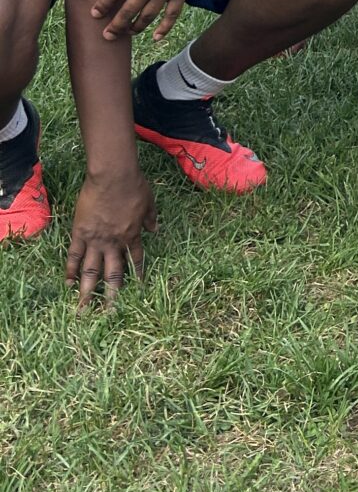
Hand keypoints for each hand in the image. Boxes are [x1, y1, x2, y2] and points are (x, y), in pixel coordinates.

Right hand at [65, 168, 156, 308]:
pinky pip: (74, 256)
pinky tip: (68, 284)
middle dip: (112, 295)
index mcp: (132, 236)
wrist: (113, 176)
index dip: (138, 275)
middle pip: (114, 274)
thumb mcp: (149, 202)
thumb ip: (151, 218)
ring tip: (83, 310)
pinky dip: (71, 271)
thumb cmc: (134, 185)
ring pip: (92, 271)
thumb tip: (156, 229)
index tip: (138, 290)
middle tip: (108, 314)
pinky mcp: (80, 233)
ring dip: (88, 292)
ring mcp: (96, 240)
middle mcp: (115, 243)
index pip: (136, 260)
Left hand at [90, 0, 210, 42]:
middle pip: (127, 12)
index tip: (95, 14)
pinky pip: (170, 16)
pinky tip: (156, 37)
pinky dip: (163, 29)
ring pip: (147, 17)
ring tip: (129, 33)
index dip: (102, 6)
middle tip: (107, 35)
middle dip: (115, 26)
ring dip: (136, 28)